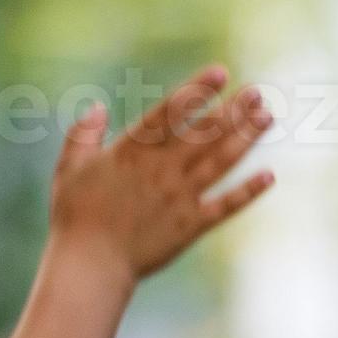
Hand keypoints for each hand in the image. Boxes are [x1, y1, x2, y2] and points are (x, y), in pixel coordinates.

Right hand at [48, 65, 273, 285]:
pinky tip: (268, 176)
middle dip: (233, 111)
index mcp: (132, 152)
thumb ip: (82, 135)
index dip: (197, 90)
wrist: (90, 265)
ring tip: (267, 118)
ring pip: (220, 162)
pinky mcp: (191, 225)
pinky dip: (248, 192)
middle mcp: (162, 170)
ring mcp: (180, 197)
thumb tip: (97, 107)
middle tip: (257, 93)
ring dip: (246, 139)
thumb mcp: (69, 168)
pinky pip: (225, 206)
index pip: (170, 113)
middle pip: (205, 134)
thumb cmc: (75, 216)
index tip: (220, 72)